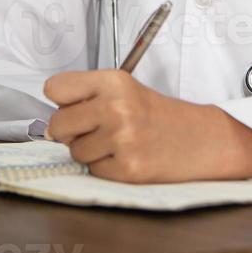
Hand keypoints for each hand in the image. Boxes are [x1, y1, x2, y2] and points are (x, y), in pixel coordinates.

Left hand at [43, 70, 251, 182]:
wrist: (203, 139)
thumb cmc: (161, 115)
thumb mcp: (126, 90)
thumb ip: (87, 98)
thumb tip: (48, 125)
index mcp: (113, 81)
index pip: (55, 88)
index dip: (61, 100)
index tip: (72, 105)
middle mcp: (116, 107)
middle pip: (57, 124)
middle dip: (69, 131)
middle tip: (95, 129)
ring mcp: (122, 139)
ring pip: (74, 151)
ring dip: (90, 152)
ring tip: (118, 143)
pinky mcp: (127, 168)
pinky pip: (93, 171)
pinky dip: (106, 168)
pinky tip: (127, 158)